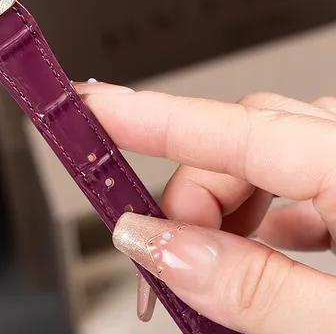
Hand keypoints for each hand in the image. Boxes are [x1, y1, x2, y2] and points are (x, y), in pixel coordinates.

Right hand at [78, 81, 335, 333]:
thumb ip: (256, 287)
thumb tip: (161, 247)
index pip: (236, 125)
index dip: (150, 116)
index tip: (89, 107)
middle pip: (243, 138)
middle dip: (189, 194)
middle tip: (162, 261)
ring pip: (270, 151)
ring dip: (225, 201)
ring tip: (209, 264)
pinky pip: (305, 175)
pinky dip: (265, 209)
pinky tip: (259, 245)